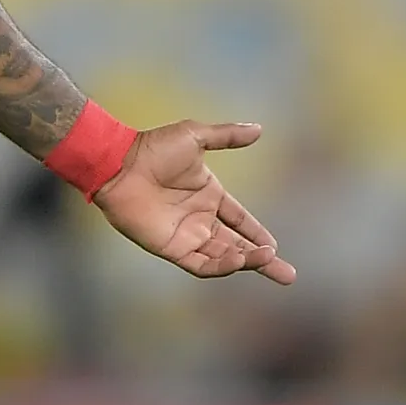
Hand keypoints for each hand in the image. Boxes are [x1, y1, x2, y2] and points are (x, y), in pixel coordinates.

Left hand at [91, 121, 297, 284]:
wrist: (117, 163)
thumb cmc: (152, 148)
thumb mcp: (195, 137)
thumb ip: (227, 136)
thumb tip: (258, 129)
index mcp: (208, 195)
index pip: (240, 220)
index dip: (257, 233)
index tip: (275, 245)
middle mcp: (199, 218)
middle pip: (237, 245)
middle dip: (263, 260)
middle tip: (288, 275)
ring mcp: (185, 234)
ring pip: (223, 257)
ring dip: (246, 262)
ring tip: (268, 261)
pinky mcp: (170, 247)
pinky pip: (200, 263)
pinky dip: (221, 266)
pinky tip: (239, 260)